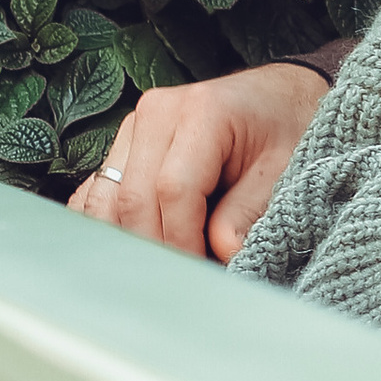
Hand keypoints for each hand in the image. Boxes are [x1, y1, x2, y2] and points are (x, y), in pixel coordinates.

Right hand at [67, 63, 329, 263]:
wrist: (278, 96)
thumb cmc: (285, 128)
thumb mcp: (284, 167)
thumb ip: (249, 211)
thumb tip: (221, 254)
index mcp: (201, 111)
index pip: (173, 190)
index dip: (182, 242)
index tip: (199, 276)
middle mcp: (156, 113)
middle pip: (133, 199)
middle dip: (154, 249)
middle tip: (178, 284)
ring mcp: (133, 128)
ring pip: (105, 200)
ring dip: (126, 244)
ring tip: (158, 273)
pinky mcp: (122, 146)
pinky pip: (95, 194)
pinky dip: (106, 227)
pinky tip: (126, 253)